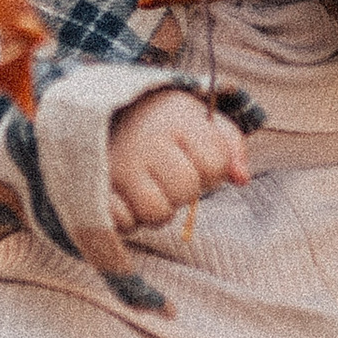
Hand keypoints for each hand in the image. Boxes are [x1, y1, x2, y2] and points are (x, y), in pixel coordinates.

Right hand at [107, 89, 250, 231]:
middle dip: (183, 190)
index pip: (214, 164)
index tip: (193, 156)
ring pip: (156, 213)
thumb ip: (230, 147)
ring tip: (148, 189)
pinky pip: (124, 223)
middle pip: (186, 191)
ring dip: (158, 209)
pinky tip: (124, 198)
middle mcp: (145, 141)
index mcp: (176, 119)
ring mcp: (118, 166)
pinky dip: (128, 218)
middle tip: (167, 175)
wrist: (102, 113)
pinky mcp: (96, 189)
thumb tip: (242, 179)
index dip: (211, 168)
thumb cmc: (162, 123)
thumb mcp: (199, 121)